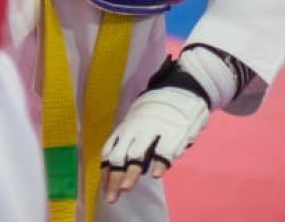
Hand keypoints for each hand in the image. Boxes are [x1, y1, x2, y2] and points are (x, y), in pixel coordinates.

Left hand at [99, 74, 208, 203]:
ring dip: (131, 172)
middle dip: (115, 178)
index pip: (110, 153)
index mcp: (126, 129)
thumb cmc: (155, 111)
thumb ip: (128, 142)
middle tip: (112, 197)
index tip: (104, 190)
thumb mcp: (136, 122)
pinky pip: (165, 150)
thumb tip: (114, 166)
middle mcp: (136, 130)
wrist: (180, 88)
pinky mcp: (174, 132)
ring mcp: (154, 131)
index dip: (106, 173)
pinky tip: (157, 174)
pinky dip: (160, 162)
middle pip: (121, 157)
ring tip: (125, 187)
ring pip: (139, 154)